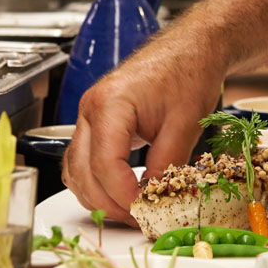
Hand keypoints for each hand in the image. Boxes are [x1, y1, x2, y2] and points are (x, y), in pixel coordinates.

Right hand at [61, 35, 223, 224]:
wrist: (191, 48)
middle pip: (83, 173)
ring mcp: (89, 115)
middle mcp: (90, 109)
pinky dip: (96, 182)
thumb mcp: (185, 122)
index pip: (105, 165)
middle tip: (141, 219)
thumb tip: (154, 198)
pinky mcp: (96, 122)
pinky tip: (121, 192)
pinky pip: (82, 161)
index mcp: (110, 104)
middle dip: (110, 203)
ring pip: (76, 171)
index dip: (123, 196)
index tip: (144, 212)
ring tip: (133, 209)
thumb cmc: (189, 71)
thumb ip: (166, 163)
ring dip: (99, 196)